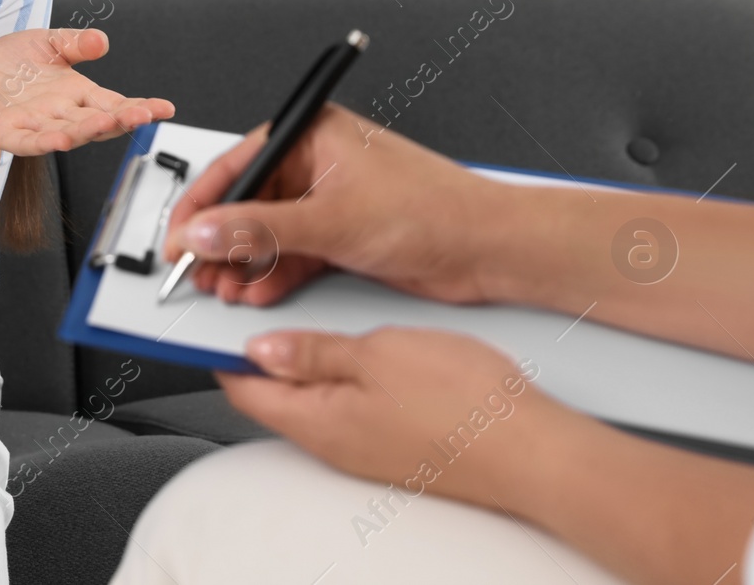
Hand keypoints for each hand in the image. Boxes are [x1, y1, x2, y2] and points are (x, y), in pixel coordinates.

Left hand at [0, 27, 174, 155]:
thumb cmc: (11, 63)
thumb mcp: (48, 42)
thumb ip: (75, 43)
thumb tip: (102, 40)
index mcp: (77, 94)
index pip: (115, 103)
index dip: (139, 107)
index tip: (165, 108)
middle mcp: (62, 114)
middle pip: (97, 121)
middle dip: (120, 119)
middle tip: (142, 115)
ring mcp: (36, 126)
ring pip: (67, 132)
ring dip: (86, 130)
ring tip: (106, 123)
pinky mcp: (7, 133)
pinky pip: (28, 141)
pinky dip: (44, 141)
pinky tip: (60, 140)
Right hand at [161, 102, 496, 305]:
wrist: (489, 249)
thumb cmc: (433, 210)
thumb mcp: (332, 220)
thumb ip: (260, 229)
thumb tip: (205, 230)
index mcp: (312, 134)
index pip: (236, 167)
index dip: (200, 206)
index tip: (177, 240)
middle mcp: (316, 163)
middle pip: (247, 203)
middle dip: (220, 241)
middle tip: (197, 273)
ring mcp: (328, 201)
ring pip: (267, 233)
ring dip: (244, 264)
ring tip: (225, 289)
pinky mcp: (341, 234)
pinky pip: (291, 253)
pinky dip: (273, 275)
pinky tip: (257, 293)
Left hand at [217, 326, 570, 508]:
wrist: (533, 450)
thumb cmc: (464, 404)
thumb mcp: (376, 353)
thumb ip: (312, 351)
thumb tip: (261, 347)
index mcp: (316, 422)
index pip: (241, 387)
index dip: (223, 346)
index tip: (220, 310)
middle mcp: (333, 445)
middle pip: (273, 395)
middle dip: (260, 352)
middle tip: (266, 303)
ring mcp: (364, 450)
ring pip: (312, 399)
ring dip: (303, 361)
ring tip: (316, 318)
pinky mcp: (394, 446)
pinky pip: (349, 408)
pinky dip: (340, 376)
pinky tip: (362, 348)